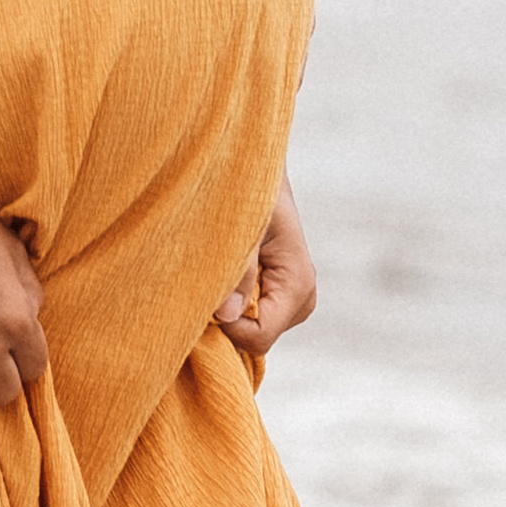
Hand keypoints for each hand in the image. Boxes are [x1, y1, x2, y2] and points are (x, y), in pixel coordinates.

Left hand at [213, 172, 316, 360]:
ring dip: (224, 305)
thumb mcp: (241, 224)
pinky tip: (220, 271)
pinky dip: (226, 299)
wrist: (254, 168)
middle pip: (253, 338)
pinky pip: (246, 316)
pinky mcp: (275, 295)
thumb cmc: (247, 190)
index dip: (227, 325)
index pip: (259, 337)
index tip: (205, 293)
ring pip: (247, 330)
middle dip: (225, 315)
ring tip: (216, 264)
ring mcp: (289, 300)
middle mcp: (300, 299)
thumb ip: (237, 269)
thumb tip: (226, 315)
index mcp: (297, 283)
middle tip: (209, 272)